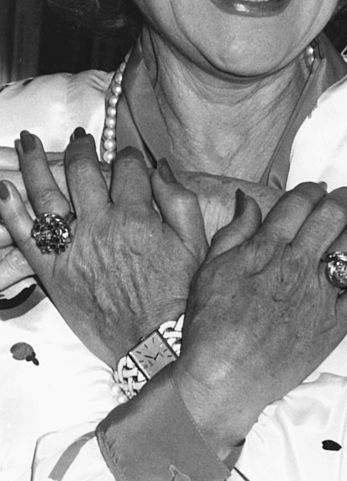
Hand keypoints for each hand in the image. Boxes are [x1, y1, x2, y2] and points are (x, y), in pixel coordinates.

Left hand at [0, 156, 279, 288]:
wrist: (153, 341)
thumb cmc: (177, 292)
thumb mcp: (194, 241)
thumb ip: (178, 198)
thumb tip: (161, 165)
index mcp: (137, 215)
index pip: (127, 167)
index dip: (128, 155)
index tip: (128, 156)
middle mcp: (100, 225)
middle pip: (83, 171)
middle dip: (81, 148)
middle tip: (79, 138)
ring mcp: (72, 247)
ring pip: (46, 193)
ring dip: (34, 162)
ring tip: (26, 141)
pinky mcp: (52, 272)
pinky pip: (24, 235)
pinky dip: (10, 210)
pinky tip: (2, 188)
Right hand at [173, 183, 346, 456]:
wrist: (222, 381)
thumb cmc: (210, 328)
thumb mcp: (210, 270)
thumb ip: (235, 231)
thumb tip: (249, 199)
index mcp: (267, 249)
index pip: (299, 203)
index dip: (312, 190)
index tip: (318, 189)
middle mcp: (298, 265)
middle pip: (331, 215)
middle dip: (343, 198)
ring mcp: (321, 293)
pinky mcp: (337, 322)